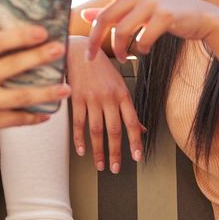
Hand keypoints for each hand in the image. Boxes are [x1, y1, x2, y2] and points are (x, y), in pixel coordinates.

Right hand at [0, 26, 70, 139]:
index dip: (20, 36)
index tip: (42, 31)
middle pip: (11, 67)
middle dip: (39, 57)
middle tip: (60, 49)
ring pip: (19, 98)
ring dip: (46, 93)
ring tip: (66, 88)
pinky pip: (14, 120)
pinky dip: (33, 118)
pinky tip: (48, 113)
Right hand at [67, 36, 143, 173]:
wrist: (79, 51)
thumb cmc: (101, 68)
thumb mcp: (120, 85)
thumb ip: (129, 108)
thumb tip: (142, 129)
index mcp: (122, 94)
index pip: (132, 122)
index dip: (135, 141)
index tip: (137, 157)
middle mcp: (109, 97)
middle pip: (114, 130)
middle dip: (116, 152)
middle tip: (115, 168)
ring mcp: (92, 98)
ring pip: (96, 130)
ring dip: (98, 150)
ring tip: (100, 164)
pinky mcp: (76, 98)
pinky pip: (79, 123)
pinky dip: (80, 139)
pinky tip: (82, 151)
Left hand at [76, 0, 218, 61]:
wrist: (203, 17)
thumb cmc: (168, 14)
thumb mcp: (140, 9)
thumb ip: (115, 10)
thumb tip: (86, 13)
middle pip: (106, 17)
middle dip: (95, 39)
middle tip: (89, 56)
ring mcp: (153, 2)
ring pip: (122, 30)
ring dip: (118, 49)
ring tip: (122, 57)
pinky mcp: (165, 16)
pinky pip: (142, 39)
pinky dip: (140, 49)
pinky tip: (143, 51)